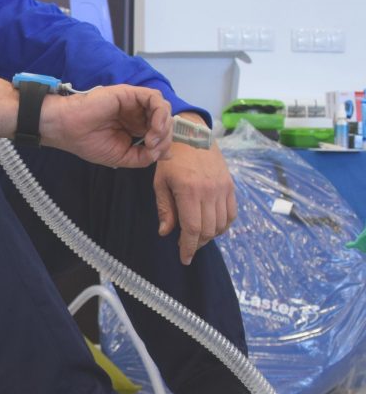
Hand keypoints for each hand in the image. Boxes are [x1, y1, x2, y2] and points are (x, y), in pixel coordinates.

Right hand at [40, 84, 172, 168]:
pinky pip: (155, 98)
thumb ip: (144, 156)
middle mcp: (136, 114)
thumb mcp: (121, 157)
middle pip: (165, 120)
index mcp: (134, 127)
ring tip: (152, 139)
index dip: (164, 143)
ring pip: (163, 108)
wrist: (68, 129)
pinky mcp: (130, 93)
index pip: (160, 132)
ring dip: (164, 126)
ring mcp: (133, 103)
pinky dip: (160, 113)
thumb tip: (166, 154)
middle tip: (152, 148)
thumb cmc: (89, 142)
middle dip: (165, 137)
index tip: (154, 154)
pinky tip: (153, 128)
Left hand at [153, 118, 236, 264]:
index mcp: (189, 191)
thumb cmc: (171, 159)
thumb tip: (166, 233)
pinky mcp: (230, 186)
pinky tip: (211, 226)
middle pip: (208, 229)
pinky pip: (231, 213)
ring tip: (197, 237)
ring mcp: (223, 188)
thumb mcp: (160, 183)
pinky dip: (222, 225)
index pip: (192, 228)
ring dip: (209, 236)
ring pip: (221, 224)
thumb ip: (165, 209)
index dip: (188, 247)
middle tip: (186, 247)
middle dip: (197, 243)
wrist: (192, 134)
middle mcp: (210, 191)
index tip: (184, 258)